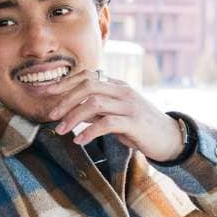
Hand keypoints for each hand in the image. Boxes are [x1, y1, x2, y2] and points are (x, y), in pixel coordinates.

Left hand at [41, 69, 183, 161]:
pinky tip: (79, 140)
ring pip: (94, 103)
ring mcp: (129, 105)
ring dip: (73, 117)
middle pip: (87, 85)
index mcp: (117, 85)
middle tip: (51, 115)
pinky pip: (107, 123)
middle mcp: (122, 91)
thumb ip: (95, 110)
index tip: (45, 93)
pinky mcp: (134, 122)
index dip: (64, 83)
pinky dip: (89, 131)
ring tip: (60, 130)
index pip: (86, 76)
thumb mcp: (115, 114)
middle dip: (65, 99)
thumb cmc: (140, 127)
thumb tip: (70, 111)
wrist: (171, 139)